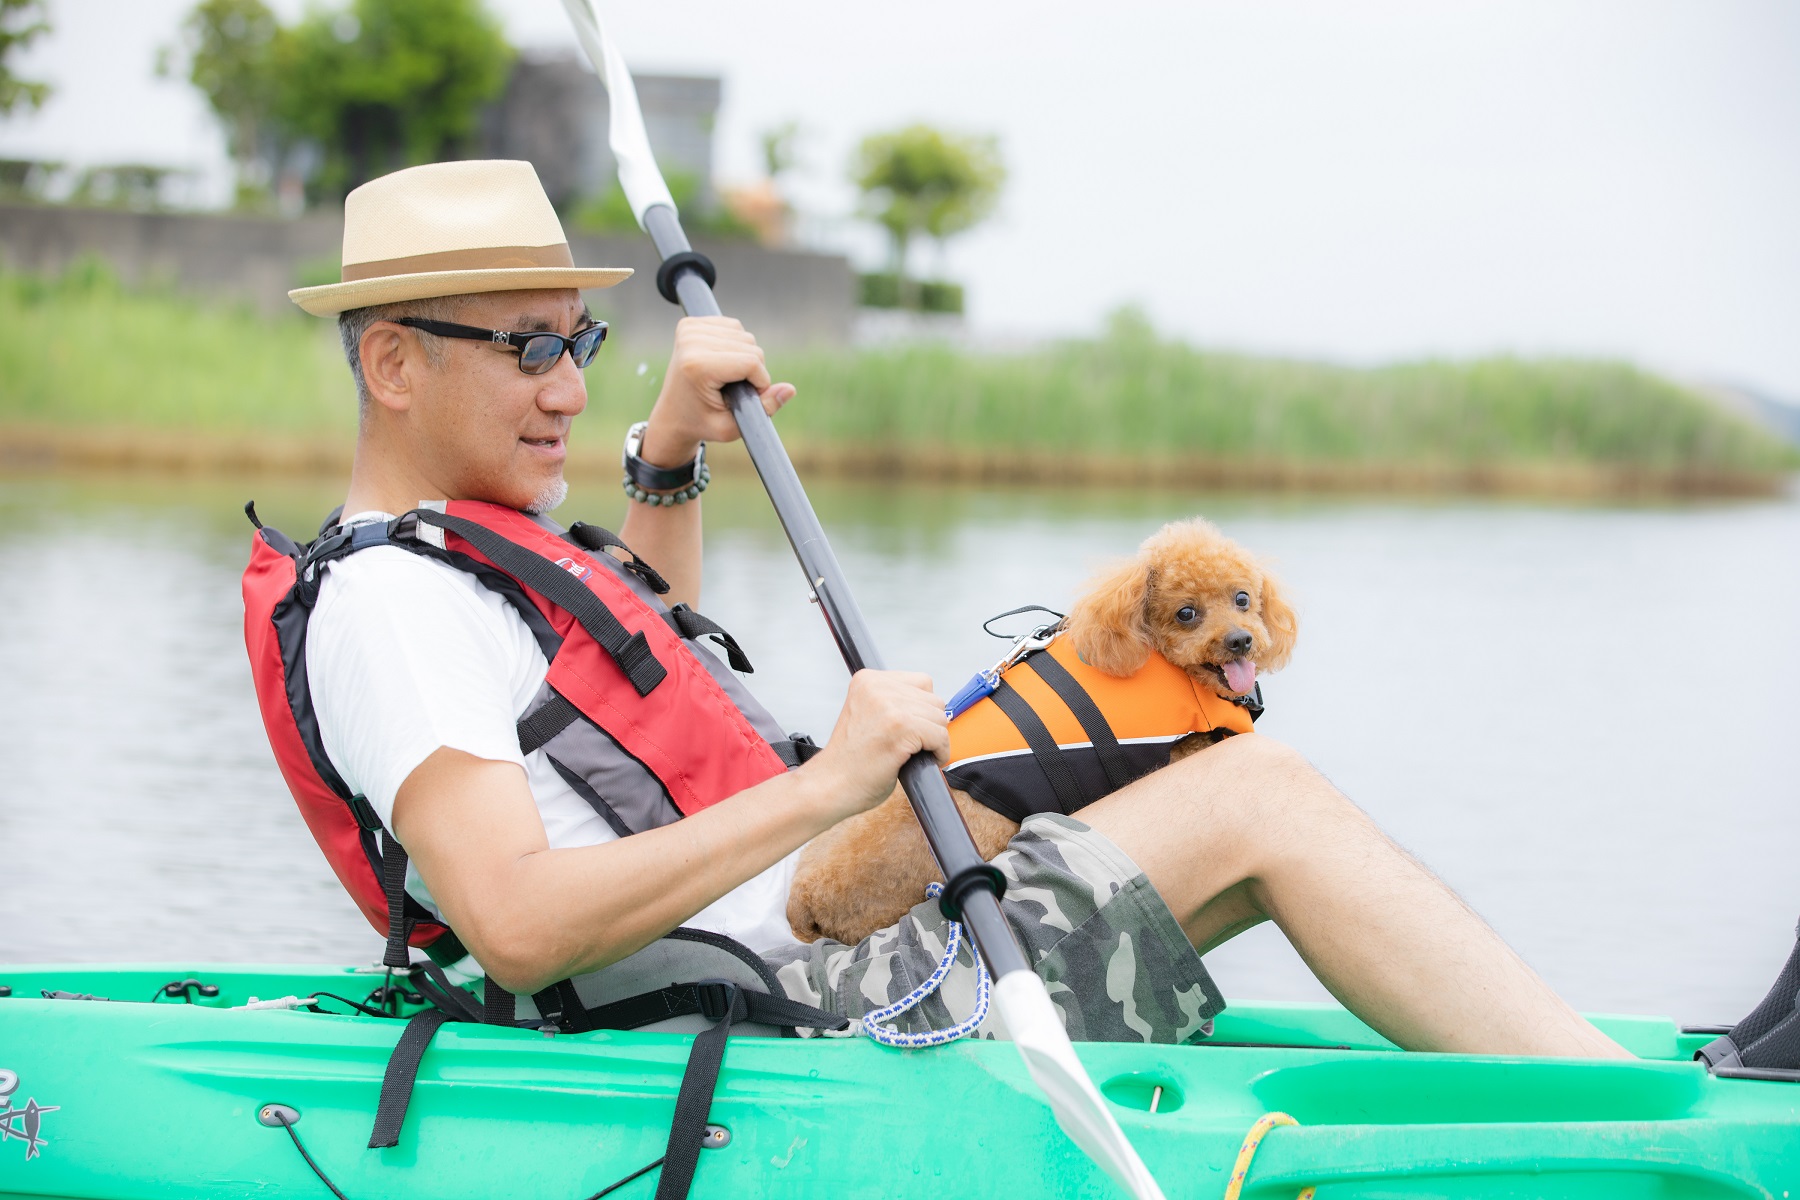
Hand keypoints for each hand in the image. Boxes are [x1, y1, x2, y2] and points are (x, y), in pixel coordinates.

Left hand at [640, 316, 794, 466]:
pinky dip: (735, 345)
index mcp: (697, 366)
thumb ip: (765, 408)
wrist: (671, 416)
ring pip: (744, 335)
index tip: (748, 397)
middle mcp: (691, 342)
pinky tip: (721, 361)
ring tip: (726, 377)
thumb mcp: (733, 427)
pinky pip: (733, 327)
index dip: (760, 382)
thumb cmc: (702, 423)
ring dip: (744, 356)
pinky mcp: (690, 324)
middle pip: (751, 346)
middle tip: (734, 389)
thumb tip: (790, 389)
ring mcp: (689, 330)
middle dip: (752, 370)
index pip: (751, 361)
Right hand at [806, 670, 949, 821]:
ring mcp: (889, 706)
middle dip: (929, 725)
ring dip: (935, 740)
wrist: (830, 786)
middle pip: (934, 699)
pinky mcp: (901, 727)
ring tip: (915, 754)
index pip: (921, 682)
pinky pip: (940, 736)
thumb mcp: (867, 715)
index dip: (921, 709)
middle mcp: (878, 687)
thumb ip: (893, 703)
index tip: (911, 728)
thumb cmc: (851, 760)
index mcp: (867, 680)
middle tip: (913, 745)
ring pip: (940, 718)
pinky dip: (939, 752)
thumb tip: (935, 709)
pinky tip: (921, 760)